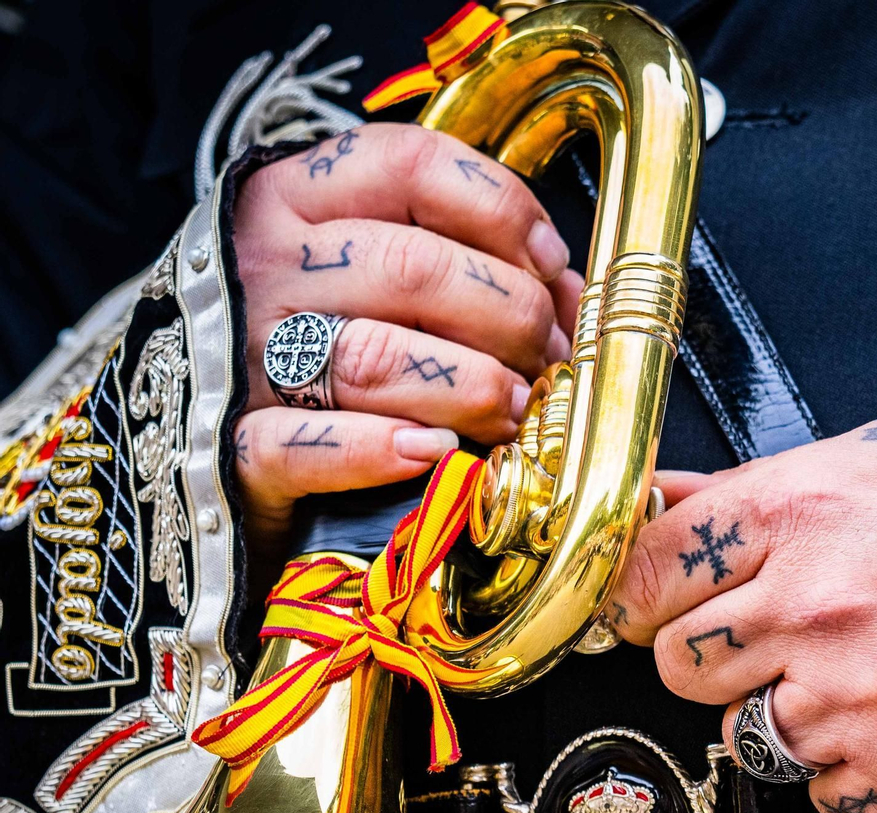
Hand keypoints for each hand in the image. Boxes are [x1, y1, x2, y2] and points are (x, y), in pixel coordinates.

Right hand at [230, 123, 582, 568]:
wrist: (179, 430)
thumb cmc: (309, 336)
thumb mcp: (365, 267)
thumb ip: (456, 257)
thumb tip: (565, 289)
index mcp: (294, 198)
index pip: (410, 165)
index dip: (502, 211)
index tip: (549, 263)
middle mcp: (260, 265)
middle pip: (412, 269)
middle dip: (509, 316)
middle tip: (546, 356)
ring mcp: (237, 356)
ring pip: (373, 357)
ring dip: (470, 388)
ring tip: (513, 411)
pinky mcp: (226, 448)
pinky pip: (302, 444)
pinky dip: (378, 450)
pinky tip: (434, 451)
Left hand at [609, 414, 876, 812]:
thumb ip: (758, 487)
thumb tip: (662, 501)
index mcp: (796, 517)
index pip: (645, 573)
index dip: (644, 595)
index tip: (656, 608)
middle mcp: (808, 612)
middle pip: (678, 665)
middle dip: (717, 657)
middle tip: (784, 640)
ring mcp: (847, 706)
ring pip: (746, 736)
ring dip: (791, 715)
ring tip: (870, 676)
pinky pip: (819, 793)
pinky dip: (851, 769)